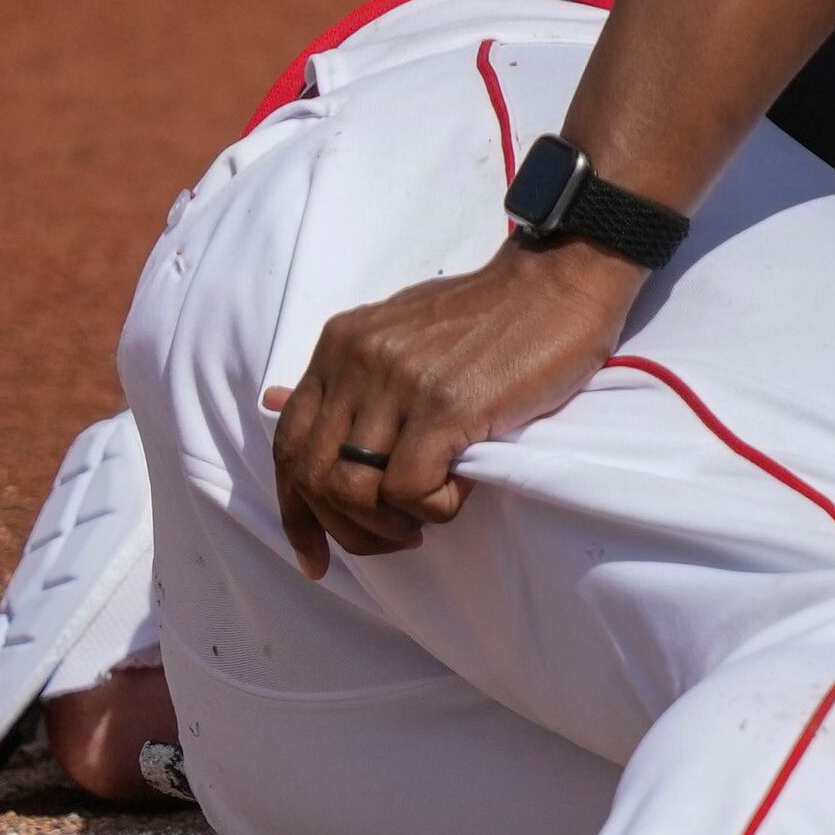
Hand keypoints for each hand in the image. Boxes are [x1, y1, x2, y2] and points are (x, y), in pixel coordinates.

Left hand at [267, 237, 642, 575]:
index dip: (295, 512)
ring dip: (388, 525)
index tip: (314, 555)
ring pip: (352, 492)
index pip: (288, 444)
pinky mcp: (446, 406)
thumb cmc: (490, 311)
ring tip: (426, 516)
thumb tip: (274, 402)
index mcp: (339, 346)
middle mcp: (357, 362)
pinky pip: (409, 489)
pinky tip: (461, 487)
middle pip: (313, 479)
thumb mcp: (400, 327)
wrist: (560, 279)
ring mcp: (399, 383)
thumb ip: (346, 371)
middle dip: (346, 530)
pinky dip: (433, 507)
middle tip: (394, 539)